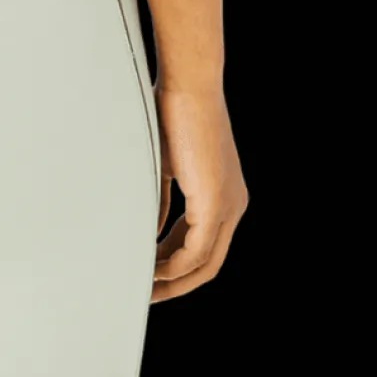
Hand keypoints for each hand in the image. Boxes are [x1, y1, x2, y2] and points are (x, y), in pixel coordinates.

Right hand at [151, 82, 246, 301]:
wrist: (188, 83)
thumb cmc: (173, 111)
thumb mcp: (167, 164)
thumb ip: (165, 200)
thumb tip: (153, 230)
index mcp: (223, 194)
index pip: (203, 245)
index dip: (175, 264)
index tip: (149, 272)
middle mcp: (233, 205)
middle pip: (207, 265)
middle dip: (175, 283)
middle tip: (146, 294)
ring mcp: (228, 206)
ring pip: (204, 264)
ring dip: (172, 279)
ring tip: (143, 287)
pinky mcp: (216, 204)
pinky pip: (196, 252)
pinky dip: (172, 265)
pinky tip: (149, 269)